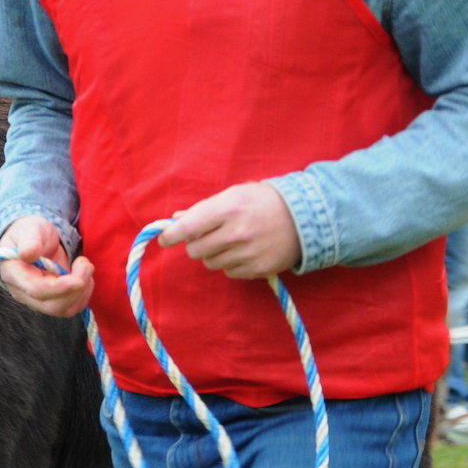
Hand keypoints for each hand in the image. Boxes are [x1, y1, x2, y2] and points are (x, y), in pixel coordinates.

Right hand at [0, 216, 92, 317]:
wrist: (36, 239)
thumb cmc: (30, 232)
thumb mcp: (29, 229)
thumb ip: (29, 241)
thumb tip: (28, 253)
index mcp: (14, 274)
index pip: (36, 290)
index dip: (60, 287)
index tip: (78, 277)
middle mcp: (24, 293)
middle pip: (53, 306)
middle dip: (76, 289)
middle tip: (85, 264)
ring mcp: (39, 300)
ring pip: (65, 309)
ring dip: (83, 292)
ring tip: (85, 267)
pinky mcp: (53, 301)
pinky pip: (72, 307)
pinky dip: (85, 294)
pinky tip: (85, 276)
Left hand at [159, 182, 301, 280]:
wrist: (304, 218)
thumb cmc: (263, 201)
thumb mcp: (234, 195)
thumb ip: (203, 208)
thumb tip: (175, 220)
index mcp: (228, 209)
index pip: (188, 228)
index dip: (171, 235)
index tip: (164, 238)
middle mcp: (236, 233)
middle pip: (195, 250)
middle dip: (196, 243)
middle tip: (208, 235)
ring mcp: (247, 254)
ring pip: (210, 263)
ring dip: (214, 254)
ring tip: (232, 240)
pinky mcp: (257, 270)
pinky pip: (229, 272)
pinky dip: (231, 263)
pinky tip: (245, 250)